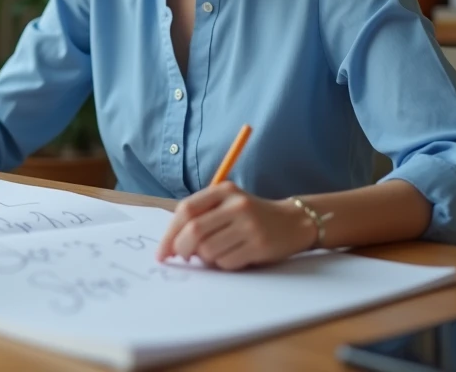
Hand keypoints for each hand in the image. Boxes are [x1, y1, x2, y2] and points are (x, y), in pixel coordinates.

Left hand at [155, 181, 315, 269]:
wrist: (293, 222)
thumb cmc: (251, 216)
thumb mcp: (227, 204)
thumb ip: (201, 216)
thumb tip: (171, 246)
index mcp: (224, 190)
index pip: (186, 209)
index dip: (170, 233)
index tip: (162, 251)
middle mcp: (237, 205)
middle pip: (194, 231)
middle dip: (181, 249)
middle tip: (182, 258)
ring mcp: (249, 225)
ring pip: (209, 250)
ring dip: (205, 259)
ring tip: (215, 254)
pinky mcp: (260, 245)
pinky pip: (227, 262)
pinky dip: (222, 265)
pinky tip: (232, 257)